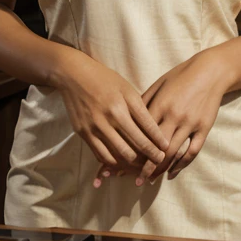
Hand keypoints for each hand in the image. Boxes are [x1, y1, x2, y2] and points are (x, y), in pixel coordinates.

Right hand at [56, 51, 168, 182]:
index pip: (146, 129)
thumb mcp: (126, 88)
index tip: (166, 148)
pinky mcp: (83, 134)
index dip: (158, 142)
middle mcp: (109, 118)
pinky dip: (114, 162)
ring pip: (119, 156)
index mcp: (123, 104)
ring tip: (142, 165)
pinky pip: (101, 155)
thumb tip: (154, 129)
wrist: (74, 75)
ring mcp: (95, 128)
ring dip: (133, 164)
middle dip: (149, 156)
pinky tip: (122, 162)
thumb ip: (139, 108)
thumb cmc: (104, 79)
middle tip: (158, 161)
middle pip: (135, 146)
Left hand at [95, 51, 227, 186]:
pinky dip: (181, 165)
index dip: (132, 149)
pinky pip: (192, 151)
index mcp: (160, 104)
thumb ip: (144, 101)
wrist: (209, 71)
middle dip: (144, 166)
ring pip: (173, 153)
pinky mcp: (204, 128)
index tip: (121, 162)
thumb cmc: (180, 76)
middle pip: (156, 148)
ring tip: (149, 181)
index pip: (142, 133)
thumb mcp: (159, 84)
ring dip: (160, 169)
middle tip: (133, 179)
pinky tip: (171, 173)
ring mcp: (190, 123)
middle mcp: (174, 116)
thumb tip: (127, 118)